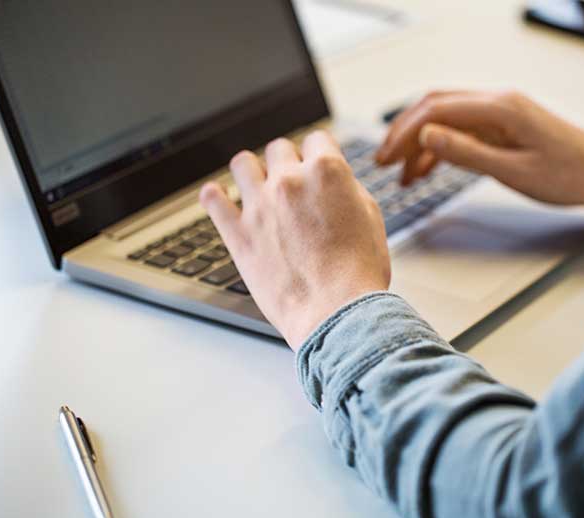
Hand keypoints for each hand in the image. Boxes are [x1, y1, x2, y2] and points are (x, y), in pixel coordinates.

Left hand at [199, 131, 390, 350]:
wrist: (336, 313)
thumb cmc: (357, 274)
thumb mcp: (370, 217)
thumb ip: (347, 189)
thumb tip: (334, 180)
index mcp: (326, 171)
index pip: (317, 139)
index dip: (319, 153)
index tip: (316, 163)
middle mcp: (289, 181)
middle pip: (279, 148)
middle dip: (287, 162)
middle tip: (292, 182)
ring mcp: (259, 206)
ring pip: (241, 163)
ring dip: (251, 171)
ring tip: (255, 185)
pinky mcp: (238, 234)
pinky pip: (212, 200)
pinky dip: (214, 197)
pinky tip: (219, 198)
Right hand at [376, 90, 583, 205]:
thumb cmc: (570, 176)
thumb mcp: (513, 171)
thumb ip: (467, 152)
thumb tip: (426, 136)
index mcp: (499, 108)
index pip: (435, 110)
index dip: (403, 132)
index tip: (384, 157)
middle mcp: (497, 102)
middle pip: (436, 107)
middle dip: (405, 133)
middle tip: (383, 163)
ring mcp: (502, 113)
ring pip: (447, 120)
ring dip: (421, 144)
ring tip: (403, 175)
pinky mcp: (506, 126)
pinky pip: (464, 131)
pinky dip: (442, 148)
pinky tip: (429, 170)